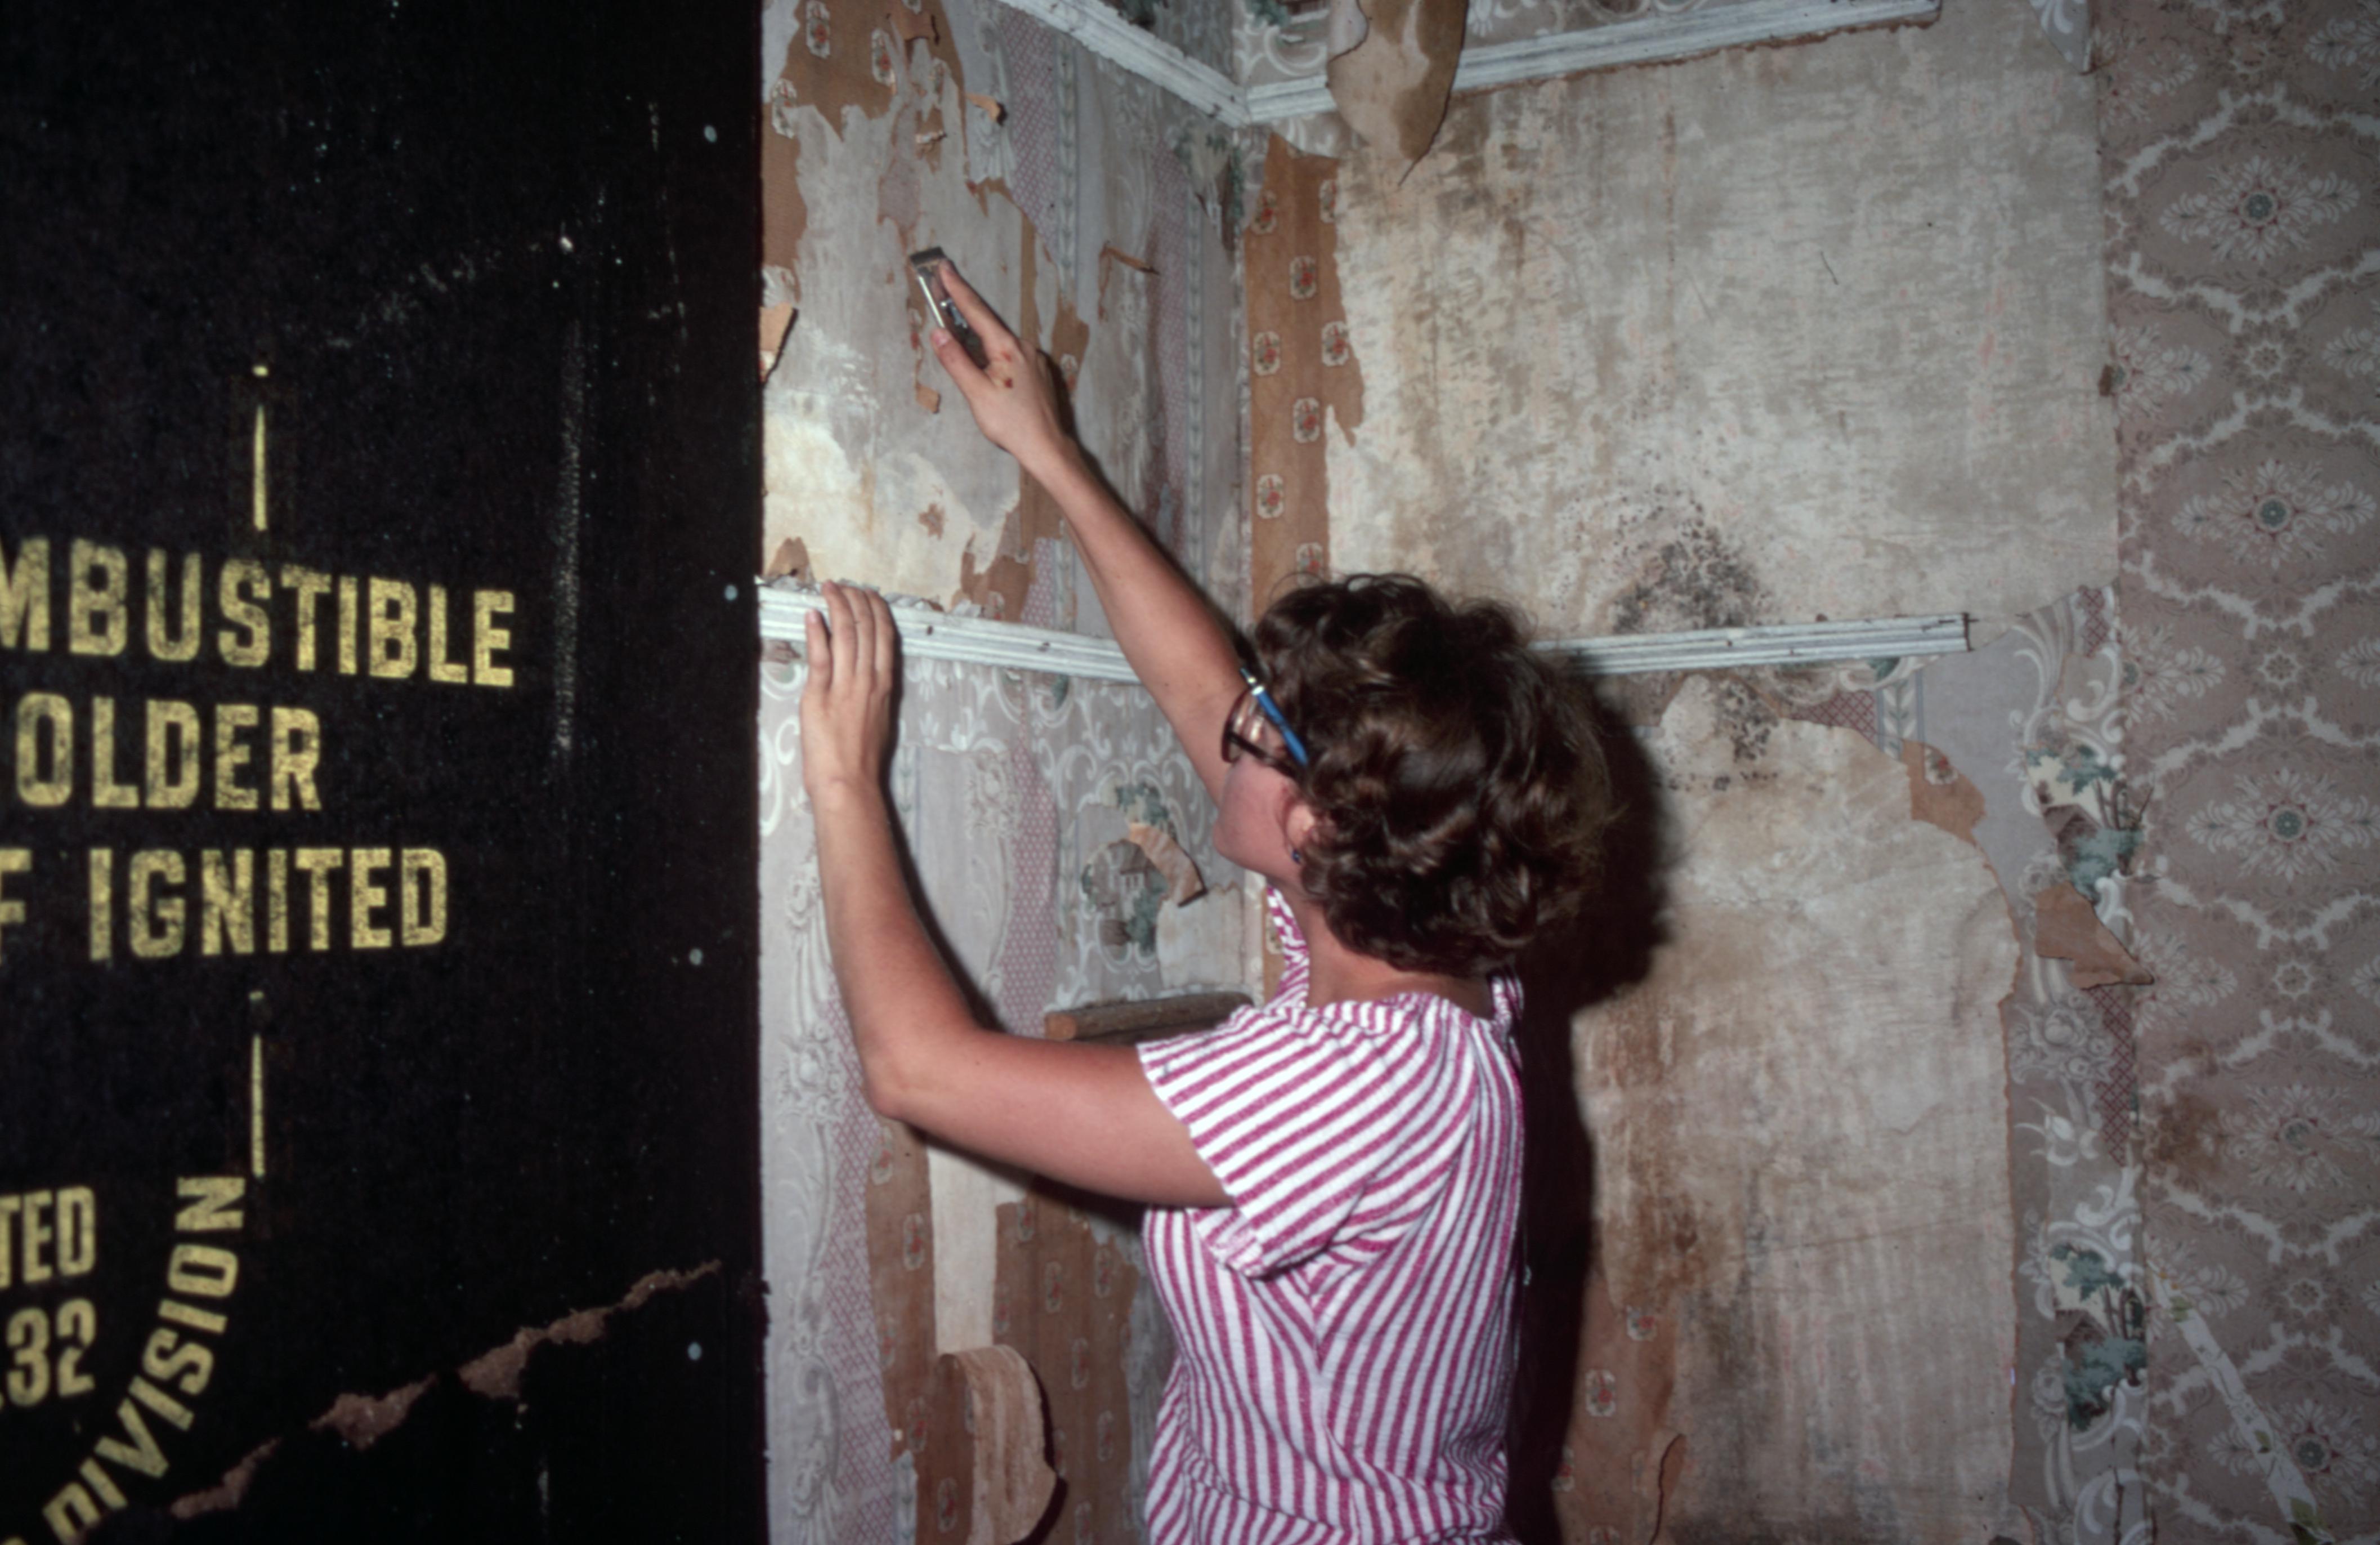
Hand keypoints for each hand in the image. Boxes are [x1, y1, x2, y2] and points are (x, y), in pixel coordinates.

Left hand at [800, 581, 899, 803]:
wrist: (848, 782)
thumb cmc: (861, 760)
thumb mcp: (878, 720)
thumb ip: (874, 695)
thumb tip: (869, 679)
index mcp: (884, 685)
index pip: (884, 636)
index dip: (876, 609)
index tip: (867, 594)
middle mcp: (868, 680)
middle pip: (867, 627)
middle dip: (856, 599)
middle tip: (845, 584)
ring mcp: (845, 686)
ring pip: (846, 634)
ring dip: (837, 605)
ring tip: (829, 587)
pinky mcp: (820, 695)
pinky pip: (820, 656)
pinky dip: (816, 631)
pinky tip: (812, 613)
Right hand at [927, 262, 1075, 475]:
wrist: (1046, 446)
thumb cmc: (1011, 424)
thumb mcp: (976, 393)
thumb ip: (956, 361)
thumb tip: (938, 333)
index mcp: (1006, 347)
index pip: (976, 311)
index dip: (957, 289)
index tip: (944, 268)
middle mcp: (1023, 347)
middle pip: (988, 325)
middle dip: (965, 312)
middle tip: (945, 296)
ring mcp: (1033, 359)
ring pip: (999, 342)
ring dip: (979, 340)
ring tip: (963, 347)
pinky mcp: (1038, 372)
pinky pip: (1011, 355)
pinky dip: (994, 355)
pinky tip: (988, 371)